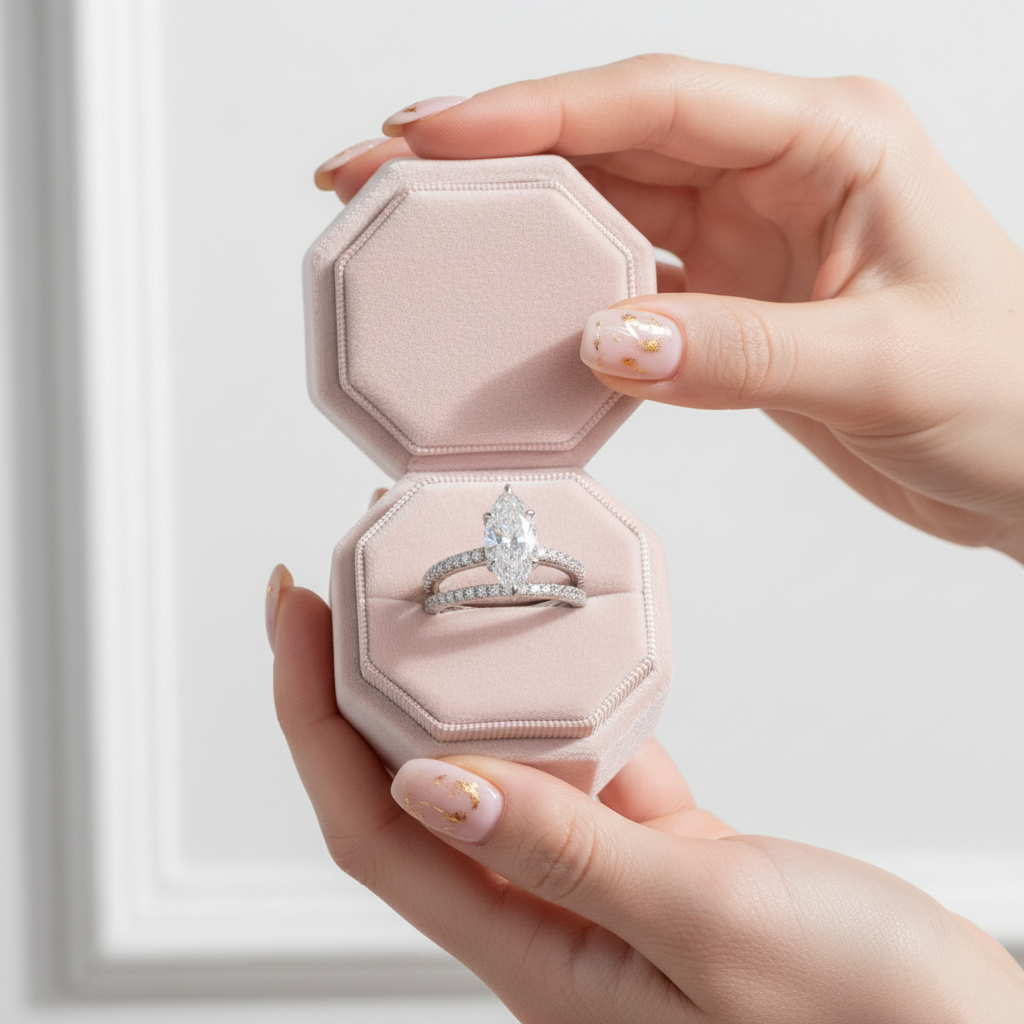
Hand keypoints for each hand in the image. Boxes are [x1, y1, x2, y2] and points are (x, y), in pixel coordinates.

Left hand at [269, 568, 1023, 1022]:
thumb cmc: (864, 1019)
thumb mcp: (709, 924)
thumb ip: (567, 853)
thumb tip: (435, 782)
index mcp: (536, 955)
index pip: (374, 827)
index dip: (312, 717)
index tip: (294, 612)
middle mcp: (550, 918)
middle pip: (412, 788)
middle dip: (356, 685)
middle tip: (344, 582)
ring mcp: (603, 881)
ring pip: (498, 765)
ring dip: (458, 683)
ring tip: (439, 594)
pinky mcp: (661, 850)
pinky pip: (588, 760)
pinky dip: (570, 698)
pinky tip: (570, 646)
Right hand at [315, 55, 1023, 563]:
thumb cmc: (1008, 396)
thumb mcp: (884, 366)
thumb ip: (739, 353)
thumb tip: (602, 340)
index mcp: (830, 139)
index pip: (657, 101)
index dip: (534, 112)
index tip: (429, 132)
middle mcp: (777, 171)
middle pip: (605, 144)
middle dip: (484, 154)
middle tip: (373, 171)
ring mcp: (748, 237)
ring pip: (603, 210)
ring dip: (509, 221)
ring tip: (411, 230)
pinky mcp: (730, 303)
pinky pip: (623, 285)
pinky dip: (559, 296)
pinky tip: (502, 304)